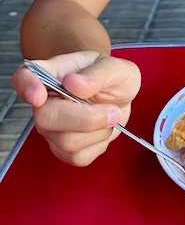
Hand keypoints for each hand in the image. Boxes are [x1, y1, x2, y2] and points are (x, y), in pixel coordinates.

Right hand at [12, 51, 141, 165]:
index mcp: (51, 73)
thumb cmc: (112, 78)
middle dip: (86, 119)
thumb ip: (97, 73)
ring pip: (66, 141)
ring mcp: (50, 129)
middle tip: (113, 111)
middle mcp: (43, 103)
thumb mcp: (115, 67)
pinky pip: (78, 156)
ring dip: (99, 130)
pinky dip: (100, 144)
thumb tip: (73, 83)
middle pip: (46, 118)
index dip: (26, 86)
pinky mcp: (63, 150)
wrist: (120, 98)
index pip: (24, 77)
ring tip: (111, 115)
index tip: (38, 95)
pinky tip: (103, 129)